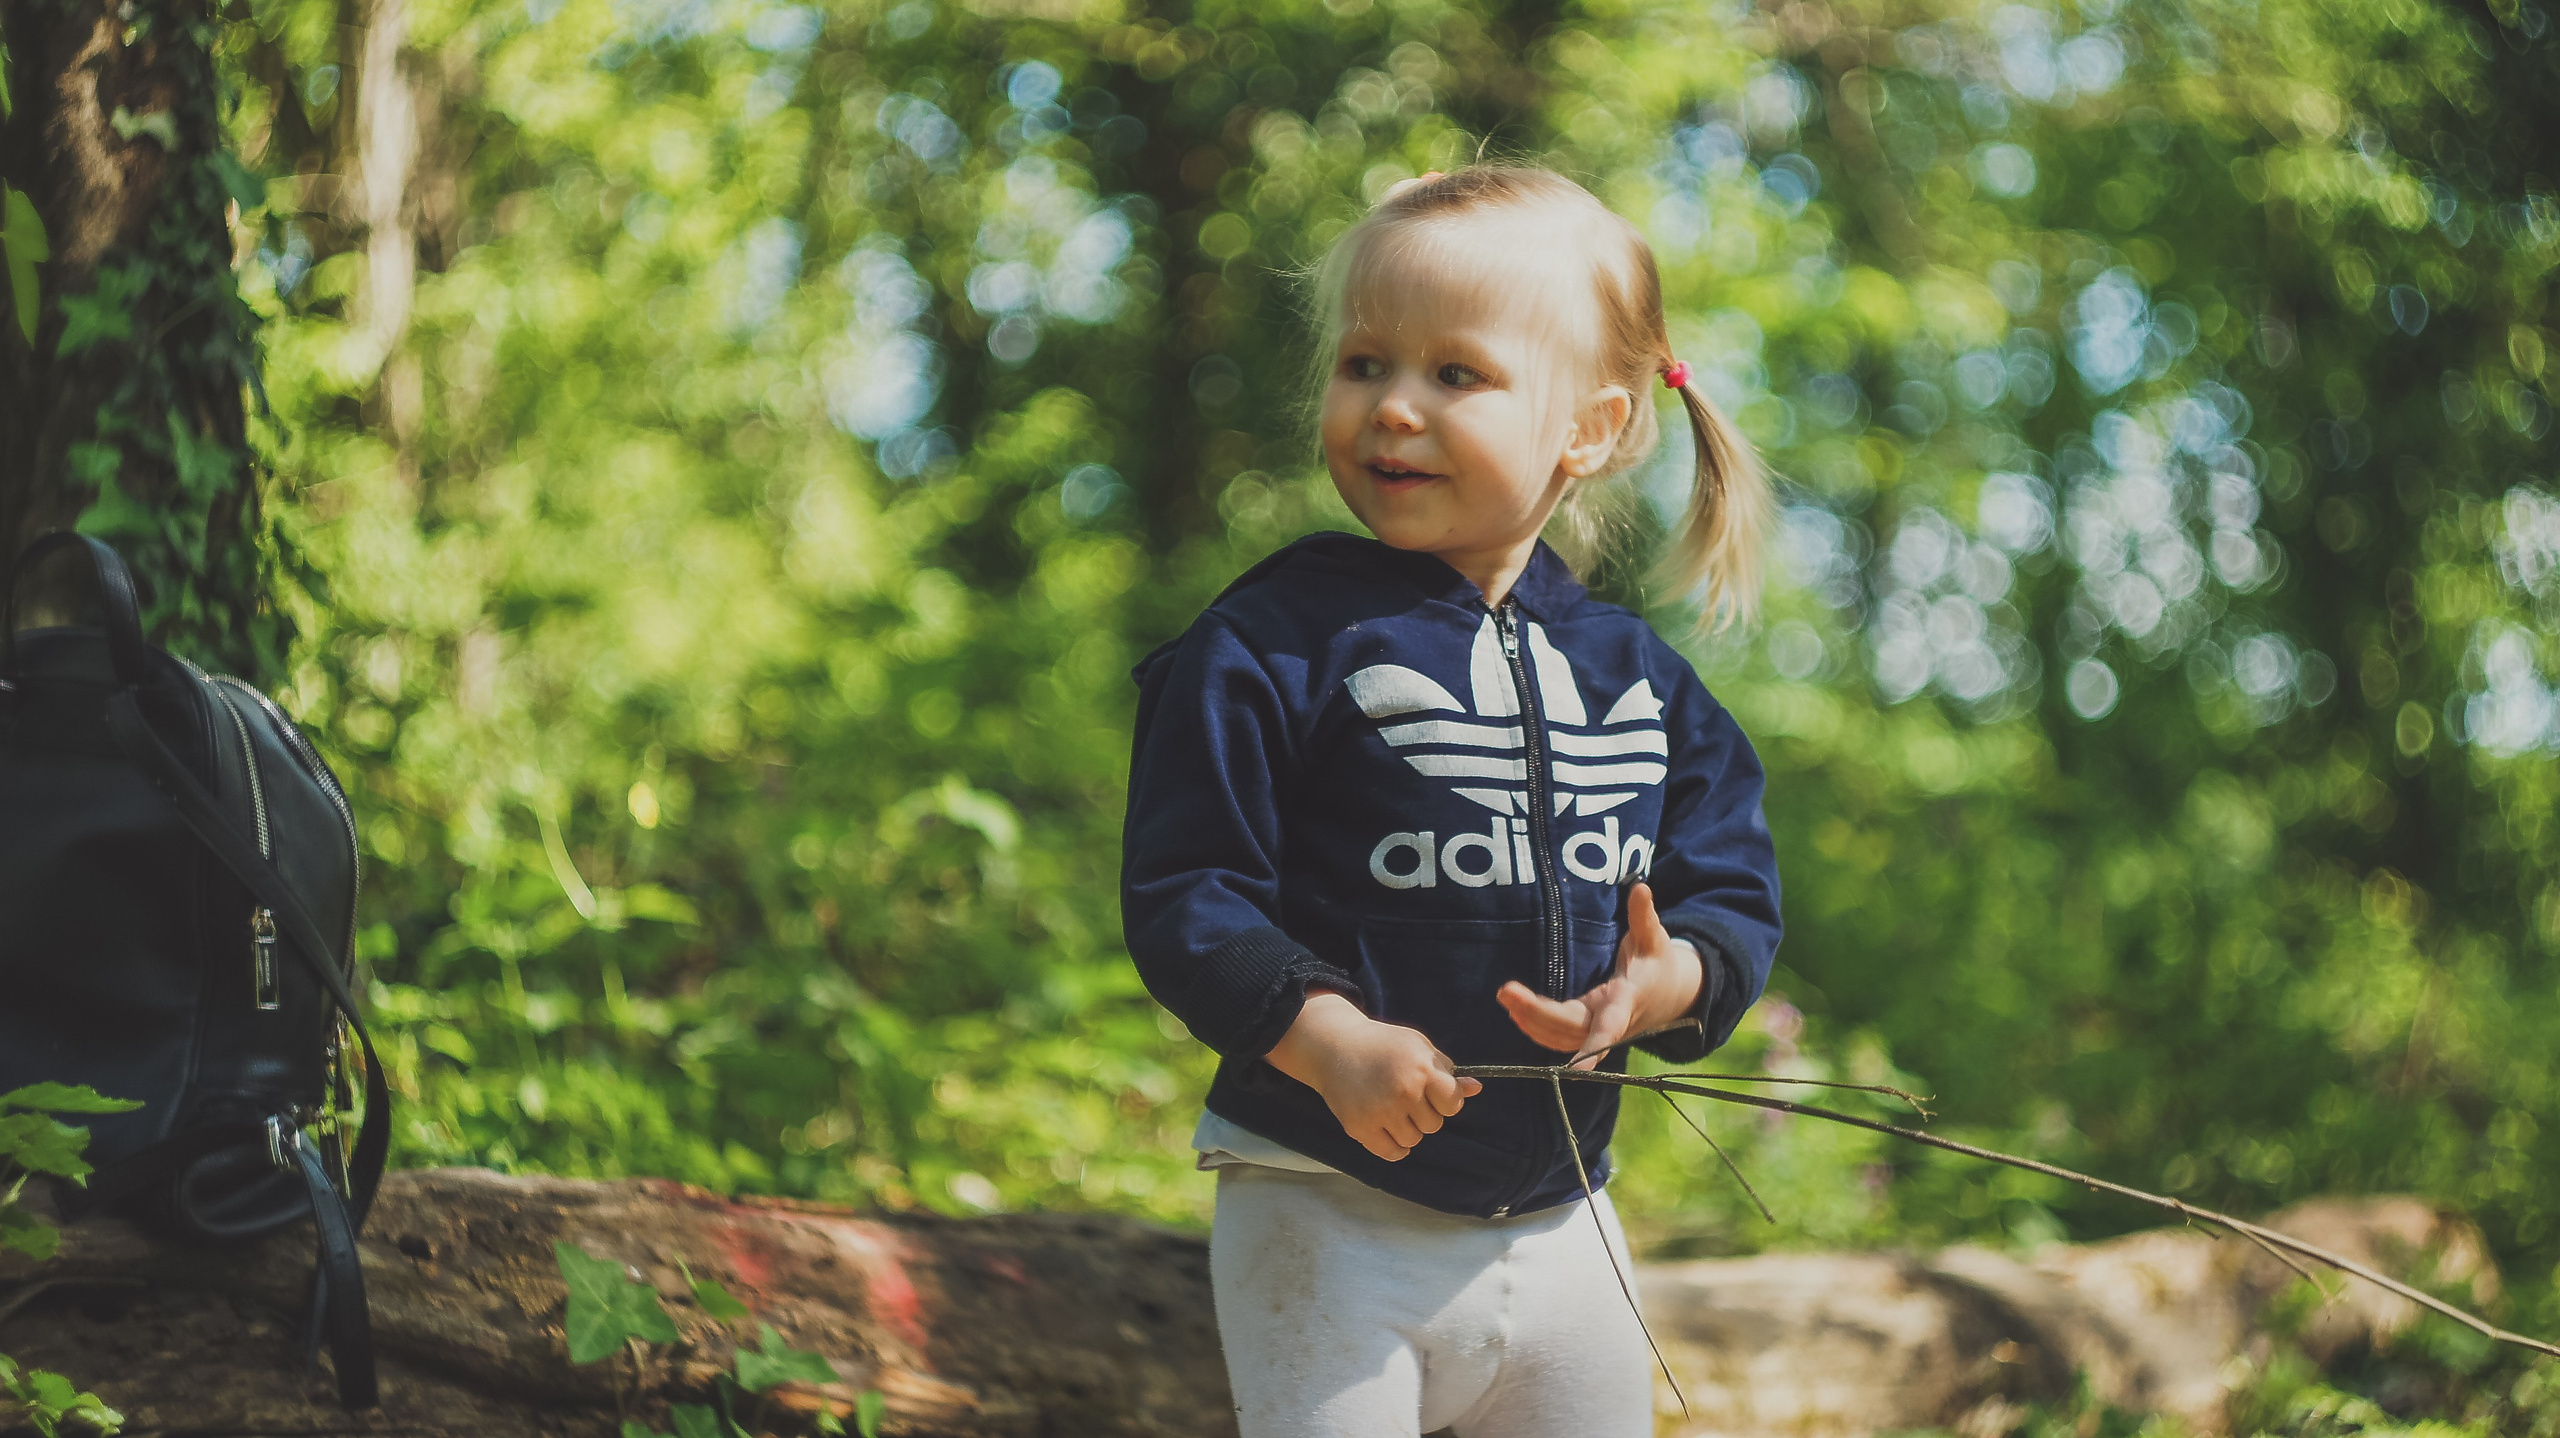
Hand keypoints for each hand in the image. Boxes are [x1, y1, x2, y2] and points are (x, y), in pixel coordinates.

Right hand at [1265, 990, 1482, 1161]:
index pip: (1453, 1105)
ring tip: (1391, 1107)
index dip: (1444, 1100)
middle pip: (1434, 1125)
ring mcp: (1381, 1111)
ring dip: (1407, 1128)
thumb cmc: (1383, 1044)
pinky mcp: (1360, 1128)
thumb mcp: (1418, 1045)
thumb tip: (1476, 1088)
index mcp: (1422, 1069)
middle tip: (1405, 1096)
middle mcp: (1404, 1092)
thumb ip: (1447, 1069)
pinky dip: (1394, 1146)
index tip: (1432, 1093)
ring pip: (1413, 1140)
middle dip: (1424, 1113)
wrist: (1335, 1046)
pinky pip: (1393, 1153)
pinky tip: (1387, 1128)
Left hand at [1497, 882, 1702, 1069]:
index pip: (1610, 1025)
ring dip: (1531, 1021)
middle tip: (1507, 991)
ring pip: (1561, 1036)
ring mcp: (1597, 1028)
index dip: (1594, 1045)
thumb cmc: (1657, 962)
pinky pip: (1558, 1037)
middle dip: (1538, 1015)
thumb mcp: (1654, 937)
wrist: (1670, 994)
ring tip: (1506, 997)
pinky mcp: (1586, 1029)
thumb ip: (1644, 915)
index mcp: (1628, 1000)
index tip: (1576, 1070)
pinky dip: (1536, 1028)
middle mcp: (1612, 1021)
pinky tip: (1515, 1011)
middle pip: (1571, 1028)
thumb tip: (1641, 887)